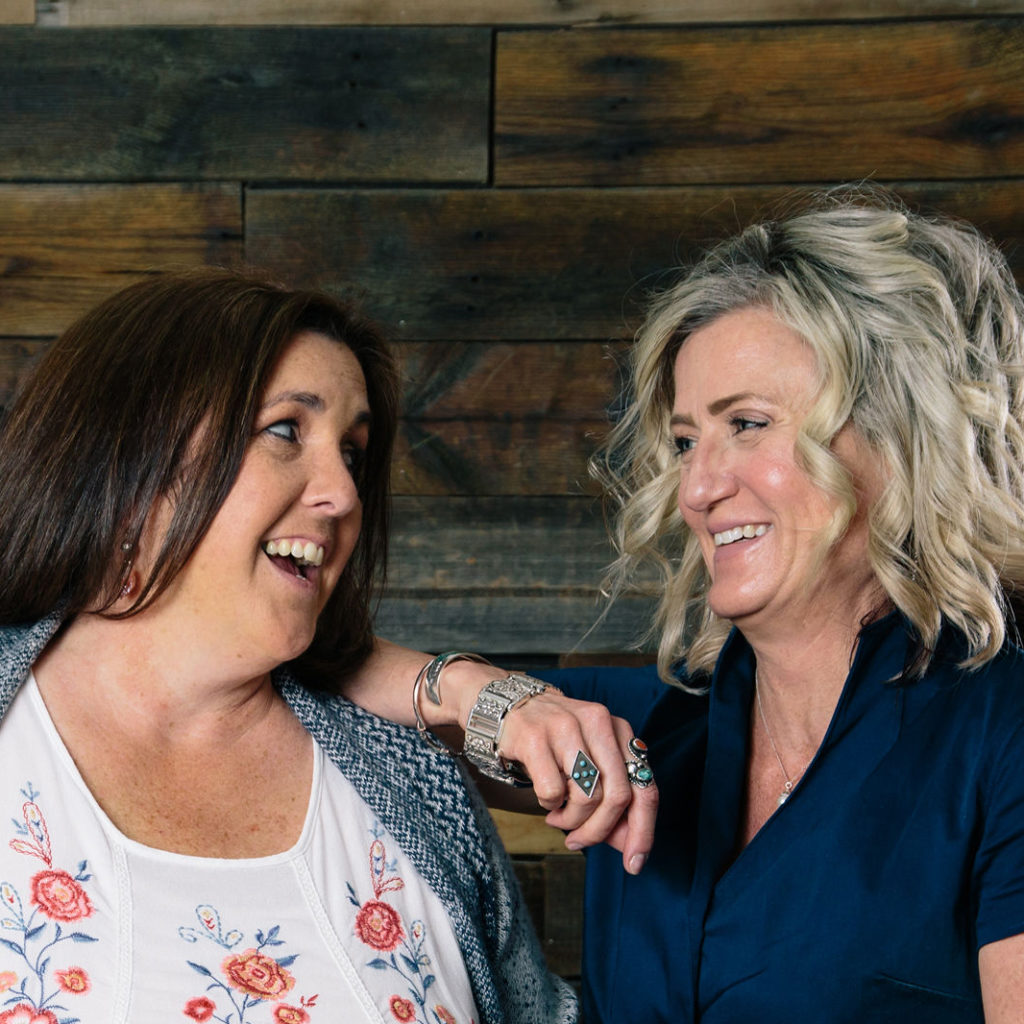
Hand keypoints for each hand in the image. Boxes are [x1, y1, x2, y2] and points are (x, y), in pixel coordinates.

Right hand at [496, 689, 658, 874]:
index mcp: (620, 730)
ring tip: (557, 817)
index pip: (645, 788)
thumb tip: (629, 845)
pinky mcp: (536, 736)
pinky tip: (545, 798)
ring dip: (571, 820)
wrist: (509, 707)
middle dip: (599, 831)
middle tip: (578, 841)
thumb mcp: (591, 764)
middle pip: (618, 796)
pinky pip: (553, 791)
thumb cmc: (555, 743)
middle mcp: (599, 722)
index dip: (643, 831)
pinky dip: (550, 805)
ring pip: (587, 796)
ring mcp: (567, 726)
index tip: (635, 863)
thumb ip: (613, 802)